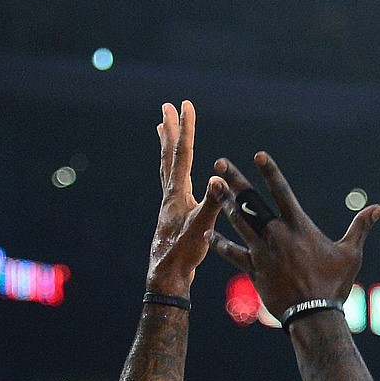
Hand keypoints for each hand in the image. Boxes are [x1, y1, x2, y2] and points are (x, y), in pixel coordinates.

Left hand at [145, 100, 228, 296]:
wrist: (168, 276)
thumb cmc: (183, 253)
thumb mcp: (201, 227)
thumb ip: (211, 203)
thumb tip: (218, 180)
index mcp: (177, 193)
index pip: (182, 153)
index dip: (185, 128)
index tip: (184, 105)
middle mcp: (170, 194)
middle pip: (169, 154)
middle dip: (170, 129)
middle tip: (167, 106)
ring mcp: (169, 203)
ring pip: (167, 166)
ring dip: (166, 145)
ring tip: (161, 128)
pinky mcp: (172, 213)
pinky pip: (171, 181)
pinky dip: (172, 168)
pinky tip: (178, 173)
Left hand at [208, 152, 379, 318]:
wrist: (313, 314)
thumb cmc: (334, 284)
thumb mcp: (351, 254)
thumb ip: (360, 227)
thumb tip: (378, 208)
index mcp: (299, 227)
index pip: (281, 192)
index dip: (269, 172)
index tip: (258, 155)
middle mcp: (276, 235)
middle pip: (251, 202)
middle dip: (235, 181)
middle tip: (220, 163)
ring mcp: (262, 252)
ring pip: (238, 222)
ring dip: (224, 202)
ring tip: (212, 186)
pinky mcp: (253, 270)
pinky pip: (232, 253)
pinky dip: (219, 244)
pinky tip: (207, 233)